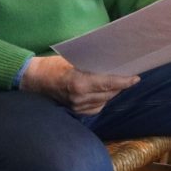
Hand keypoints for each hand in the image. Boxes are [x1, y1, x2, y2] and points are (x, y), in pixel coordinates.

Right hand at [19, 55, 138, 113]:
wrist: (34, 79)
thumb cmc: (54, 65)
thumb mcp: (74, 59)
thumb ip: (92, 64)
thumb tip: (113, 61)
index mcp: (79, 83)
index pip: (108, 83)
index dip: (124, 81)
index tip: (136, 78)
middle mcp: (79, 97)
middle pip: (109, 93)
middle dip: (121, 85)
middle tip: (130, 76)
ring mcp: (77, 107)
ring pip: (104, 101)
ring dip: (113, 92)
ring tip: (119, 83)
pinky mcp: (75, 111)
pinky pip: (96, 107)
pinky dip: (103, 100)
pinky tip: (105, 92)